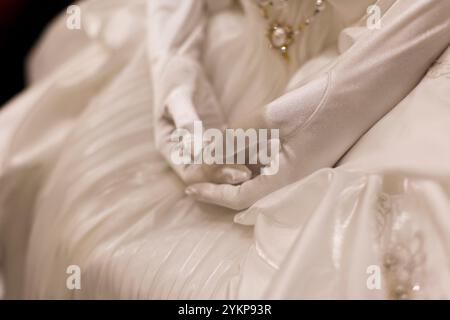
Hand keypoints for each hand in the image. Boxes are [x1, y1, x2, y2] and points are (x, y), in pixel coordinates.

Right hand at [154, 72, 251, 184]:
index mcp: (169, 147)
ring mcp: (200, 146)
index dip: (213, 177)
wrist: (180, 64)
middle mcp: (184, 152)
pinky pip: (228, 152)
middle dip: (228, 176)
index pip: (190, 174)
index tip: (237, 172)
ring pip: (219, 167)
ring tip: (262, 166)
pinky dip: (242, 153)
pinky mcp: (214, 138)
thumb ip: (186, 119)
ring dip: (237, 168)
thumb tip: (194, 148)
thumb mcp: (179, 95)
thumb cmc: (175, 77)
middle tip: (253, 173)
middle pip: (206, 177)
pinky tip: (262, 151)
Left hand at [185, 0, 449, 209]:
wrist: (355, 92)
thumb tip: (200, 162)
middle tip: (198, 167)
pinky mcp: (299, 161)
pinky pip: (267, 168)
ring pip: (255, 180)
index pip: (239, 199)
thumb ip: (231, 144)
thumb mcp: (264, 123)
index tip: (189, 187)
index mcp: (286, 181)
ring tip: (213, 157)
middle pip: (245, 192)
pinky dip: (248, 162)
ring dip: (233, 170)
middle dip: (219, 181)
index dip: (212, 193)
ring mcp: (297, 173)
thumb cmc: (313, 107)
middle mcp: (292, 184)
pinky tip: (237, 149)